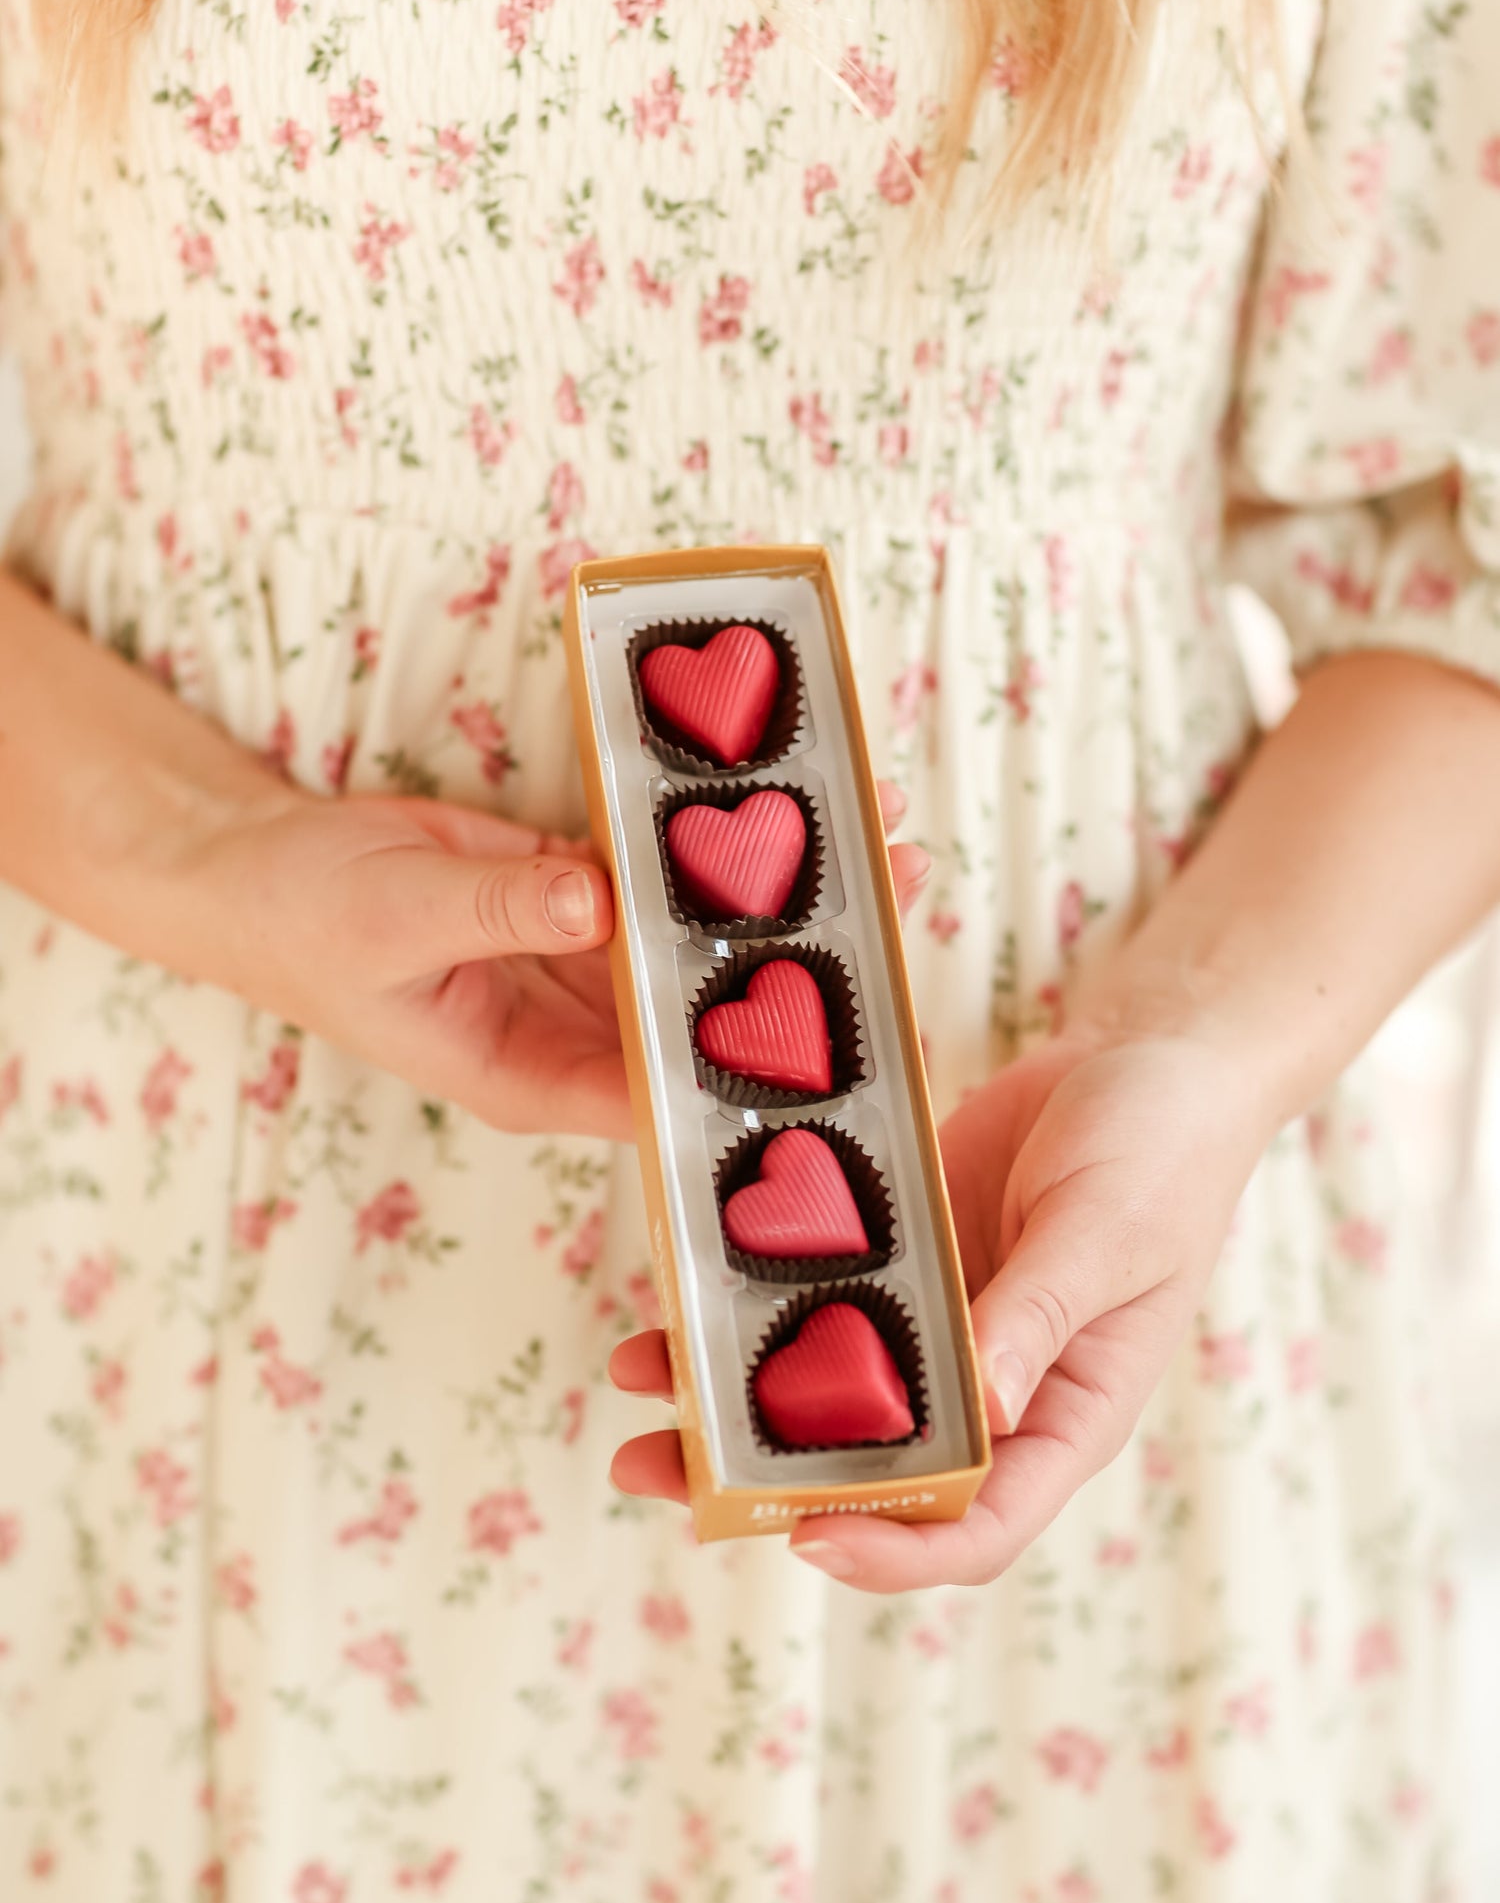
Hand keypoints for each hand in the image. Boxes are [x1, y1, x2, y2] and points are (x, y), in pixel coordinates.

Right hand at [181, 780, 927, 1143]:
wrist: (257, 868)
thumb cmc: (304, 923)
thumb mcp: (395, 921)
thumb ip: (499, 910)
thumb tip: (598, 901)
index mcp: (535, 1076)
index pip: (666, 1092)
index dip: (755, 1071)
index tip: (845, 1035)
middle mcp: (576, 1031)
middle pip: (703, 1015)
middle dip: (794, 972)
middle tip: (893, 908)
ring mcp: (582, 962)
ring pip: (694, 939)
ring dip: (769, 898)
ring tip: (866, 842)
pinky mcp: (576, 897)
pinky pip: (657, 876)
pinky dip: (706, 845)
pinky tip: (777, 809)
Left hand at [609, 1024, 1275, 1582]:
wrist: (1149, 1051)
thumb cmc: (1163, 1150)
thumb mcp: (1108, 1232)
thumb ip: (1038, 1314)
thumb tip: (978, 1411)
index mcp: (1065, 1414)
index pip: (978, 1524)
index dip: (894, 1547)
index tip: (805, 1536)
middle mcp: (994, 1390)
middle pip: (874, 1474)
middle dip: (764, 1482)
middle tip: (654, 1472)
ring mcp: (942, 1325)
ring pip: (828, 1392)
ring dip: (730, 1398)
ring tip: (632, 1384)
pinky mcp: (904, 1260)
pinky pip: (820, 1300)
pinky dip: (753, 1308)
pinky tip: (681, 1298)